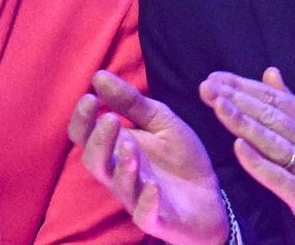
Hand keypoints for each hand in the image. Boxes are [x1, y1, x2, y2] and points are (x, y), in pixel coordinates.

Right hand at [69, 70, 228, 244]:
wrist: (211, 197)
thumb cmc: (179, 159)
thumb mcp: (160, 122)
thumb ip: (131, 102)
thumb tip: (98, 76)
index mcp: (117, 148)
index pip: (86, 136)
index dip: (82, 119)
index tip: (89, 97)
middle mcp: (120, 174)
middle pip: (95, 161)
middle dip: (99, 141)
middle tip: (110, 120)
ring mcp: (137, 197)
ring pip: (119, 185)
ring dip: (123, 166)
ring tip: (131, 147)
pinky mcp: (158, 219)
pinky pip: (146, 215)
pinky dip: (147, 202)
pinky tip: (152, 187)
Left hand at [200, 68, 294, 244]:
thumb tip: (270, 74)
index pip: (275, 99)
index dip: (244, 86)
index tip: (217, 78)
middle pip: (270, 114)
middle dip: (235, 98)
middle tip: (208, 85)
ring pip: (272, 140)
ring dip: (242, 121)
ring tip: (217, 105)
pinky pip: (279, 177)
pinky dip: (258, 162)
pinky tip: (239, 149)